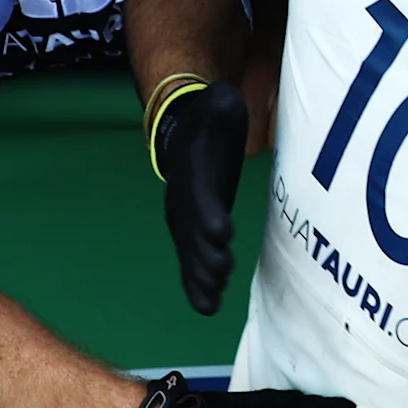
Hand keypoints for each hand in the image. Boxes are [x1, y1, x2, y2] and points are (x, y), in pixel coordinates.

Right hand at [152, 80, 250, 317]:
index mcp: (192, 168)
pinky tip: (208, 307)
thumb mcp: (219, 102)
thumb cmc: (211, 118)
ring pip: (189, 253)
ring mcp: (183, 217)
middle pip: (192, 231)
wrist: (185, 133)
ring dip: (200, 278)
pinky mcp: (192, 231)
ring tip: (213, 302)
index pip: (200, 193)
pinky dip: (197, 285)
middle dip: (205, 255)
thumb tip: (225, 100)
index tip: (223, 233)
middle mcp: (182, 198)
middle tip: (222, 274)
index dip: (209, 213)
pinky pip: (191, 261)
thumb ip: (222, 104)